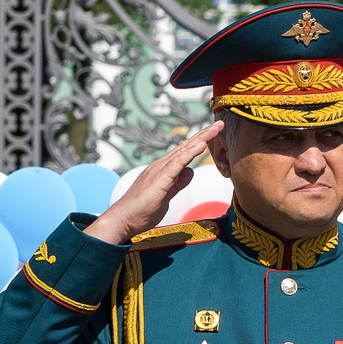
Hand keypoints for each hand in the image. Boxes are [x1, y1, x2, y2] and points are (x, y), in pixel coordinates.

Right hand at [84, 121, 223, 244]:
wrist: (123, 219)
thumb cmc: (141, 211)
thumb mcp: (166, 196)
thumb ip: (178, 183)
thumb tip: (190, 172)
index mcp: (162, 170)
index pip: (184, 152)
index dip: (199, 142)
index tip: (213, 133)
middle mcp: (161, 166)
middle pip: (186, 146)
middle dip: (204, 134)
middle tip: (219, 124)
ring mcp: (160, 170)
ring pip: (184, 150)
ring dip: (202, 138)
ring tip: (216, 128)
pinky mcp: (160, 179)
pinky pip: (178, 163)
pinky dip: (191, 152)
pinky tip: (201, 144)